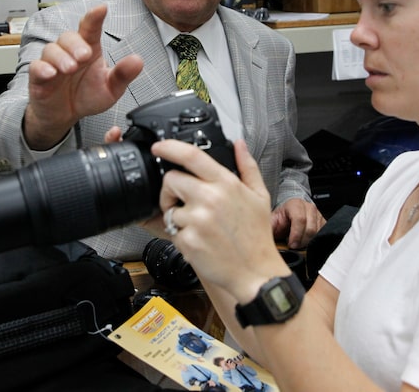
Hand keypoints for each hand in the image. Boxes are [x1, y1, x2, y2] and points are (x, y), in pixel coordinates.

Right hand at [23, 4, 142, 149]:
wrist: (66, 115)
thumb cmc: (87, 96)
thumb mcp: (111, 89)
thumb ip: (123, 75)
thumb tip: (137, 61)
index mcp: (89, 49)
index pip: (90, 28)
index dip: (94, 17)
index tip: (102, 8)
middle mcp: (69, 52)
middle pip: (68, 37)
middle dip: (76, 44)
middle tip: (85, 56)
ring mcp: (53, 63)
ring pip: (51, 49)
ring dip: (61, 56)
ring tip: (71, 68)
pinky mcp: (39, 78)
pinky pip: (36, 67)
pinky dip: (43, 68)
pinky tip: (51, 73)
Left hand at [141, 139, 287, 297]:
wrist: (255, 273)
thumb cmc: (256, 236)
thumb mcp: (260, 195)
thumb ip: (247, 166)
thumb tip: (239, 144)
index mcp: (226, 184)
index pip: (191, 156)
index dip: (169, 147)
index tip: (159, 146)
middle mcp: (210, 198)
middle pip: (171, 180)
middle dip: (171, 189)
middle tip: (181, 200)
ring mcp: (197, 220)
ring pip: (168, 208)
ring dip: (175, 215)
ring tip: (196, 225)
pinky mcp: (187, 241)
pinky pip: (171, 231)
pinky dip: (180, 235)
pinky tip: (198, 240)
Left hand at [271, 198, 325, 248]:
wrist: (287, 216)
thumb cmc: (280, 220)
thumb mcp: (271, 221)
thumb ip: (269, 227)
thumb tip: (265, 238)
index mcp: (295, 204)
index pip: (299, 219)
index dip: (296, 235)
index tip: (291, 245)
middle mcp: (308, 207)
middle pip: (310, 228)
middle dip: (302, 241)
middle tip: (294, 247)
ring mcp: (318, 214)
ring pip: (318, 233)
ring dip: (308, 242)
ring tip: (298, 244)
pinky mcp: (323, 222)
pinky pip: (323, 234)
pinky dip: (315, 241)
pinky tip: (306, 242)